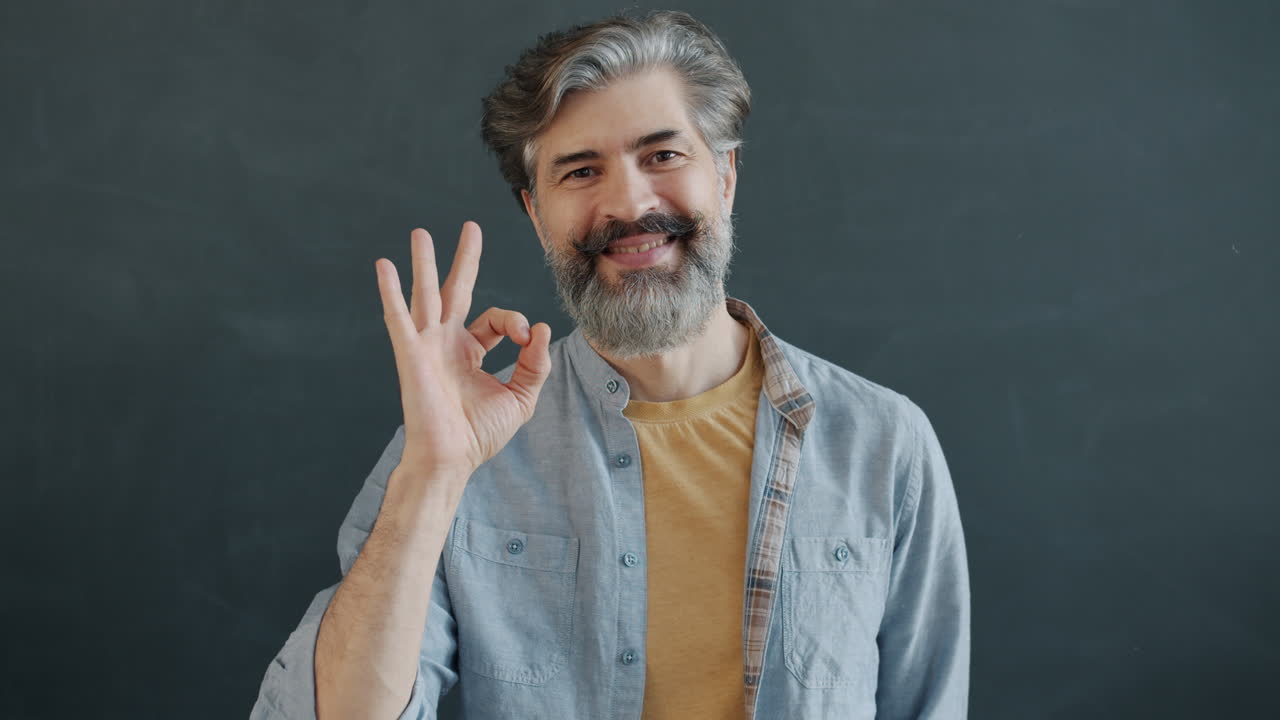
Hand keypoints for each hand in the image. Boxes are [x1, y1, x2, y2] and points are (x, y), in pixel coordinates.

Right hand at [375, 221, 551, 479]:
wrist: (451, 458)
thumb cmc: (478, 434)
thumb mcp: (520, 398)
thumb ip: (535, 364)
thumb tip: (541, 329)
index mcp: (471, 351)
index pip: (497, 320)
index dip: (516, 322)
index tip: (527, 339)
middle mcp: (447, 343)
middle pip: (457, 291)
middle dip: (464, 259)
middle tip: (470, 228)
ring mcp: (426, 345)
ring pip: (426, 295)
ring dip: (423, 264)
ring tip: (419, 234)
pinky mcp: (411, 354)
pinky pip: (398, 317)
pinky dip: (390, 292)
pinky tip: (383, 267)